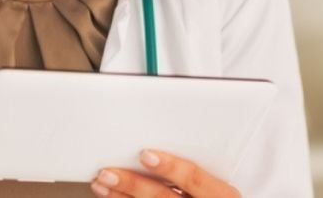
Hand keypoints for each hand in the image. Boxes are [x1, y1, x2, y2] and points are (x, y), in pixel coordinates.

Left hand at [90, 149, 240, 196]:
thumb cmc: (212, 189)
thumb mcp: (216, 175)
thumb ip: (195, 158)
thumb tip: (157, 132)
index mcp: (221, 194)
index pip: (195, 178)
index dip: (170, 166)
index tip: (146, 154)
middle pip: (164, 197)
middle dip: (134, 184)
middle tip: (109, 171)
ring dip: (121, 196)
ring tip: (101, 183)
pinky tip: (111, 196)